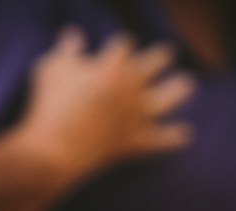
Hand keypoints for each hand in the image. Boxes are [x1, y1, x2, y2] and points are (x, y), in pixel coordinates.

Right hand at [19, 27, 194, 184]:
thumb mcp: (51, 69)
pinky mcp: (134, 143)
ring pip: (167, 97)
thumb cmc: (48, 105)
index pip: (124, 45)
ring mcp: (135, 116)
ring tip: (187, 84)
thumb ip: (66, 51)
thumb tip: (72, 35)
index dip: (121, 46)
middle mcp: (131, 87)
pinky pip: (160, 140)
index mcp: (113, 64)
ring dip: (179, 89)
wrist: (53, 150)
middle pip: (155, 62)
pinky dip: (173, 138)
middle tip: (165, 55)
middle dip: (160, 57)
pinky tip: (185, 135)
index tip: (118, 48)